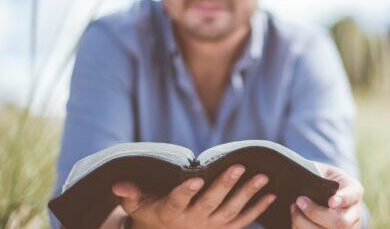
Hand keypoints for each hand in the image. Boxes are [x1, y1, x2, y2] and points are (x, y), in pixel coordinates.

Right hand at [112, 164, 276, 228]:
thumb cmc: (151, 211)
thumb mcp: (137, 205)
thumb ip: (129, 195)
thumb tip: (118, 185)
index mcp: (170, 213)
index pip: (177, 202)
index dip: (185, 192)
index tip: (195, 179)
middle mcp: (192, 221)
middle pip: (210, 203)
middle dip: (225, 185)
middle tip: (239, 166)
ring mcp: (211, 226)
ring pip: (231, 211)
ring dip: (248, 194)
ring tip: (262, 177)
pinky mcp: (224, 228)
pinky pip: (243, 221)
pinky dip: (258, 209)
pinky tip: (271, 195)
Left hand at [290, 162, 363, 228]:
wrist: (325, 190)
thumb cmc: (322, 178)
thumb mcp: (322, 170)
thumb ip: (316, 175)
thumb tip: (302, 181)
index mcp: (354, 191)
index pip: (353, 196)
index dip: (343, 200)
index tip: (331, 201)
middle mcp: (354, 213)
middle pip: (340, 222)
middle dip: (316, 213)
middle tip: (299, 200)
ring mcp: (347, 228)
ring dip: (305, 223)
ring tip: (294, 209)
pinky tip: (295, 219)